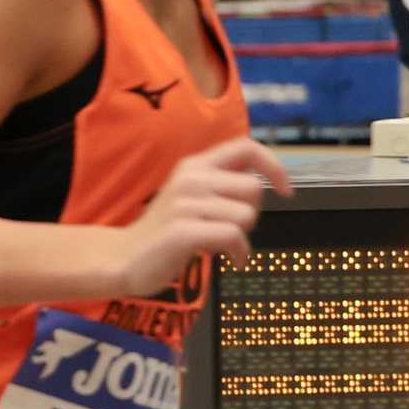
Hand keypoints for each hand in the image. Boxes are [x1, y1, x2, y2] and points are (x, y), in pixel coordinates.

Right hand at [102, 137, 289, 296]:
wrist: (123, 259)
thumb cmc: (162, 232)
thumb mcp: (189, 196)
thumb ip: (221, 185)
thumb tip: (262, 183)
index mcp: (194, 166)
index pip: (246, 147)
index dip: (273, 166)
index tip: (285, 190)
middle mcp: (191, 178)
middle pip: (253, 189)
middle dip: (251, 214)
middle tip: (230, 229)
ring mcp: (185, 203)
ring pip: (246, 215)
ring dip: (243, 238)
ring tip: (225, 246)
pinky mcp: (183, 231)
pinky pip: (233, 236)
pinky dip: (239, 253)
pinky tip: (230, 260)